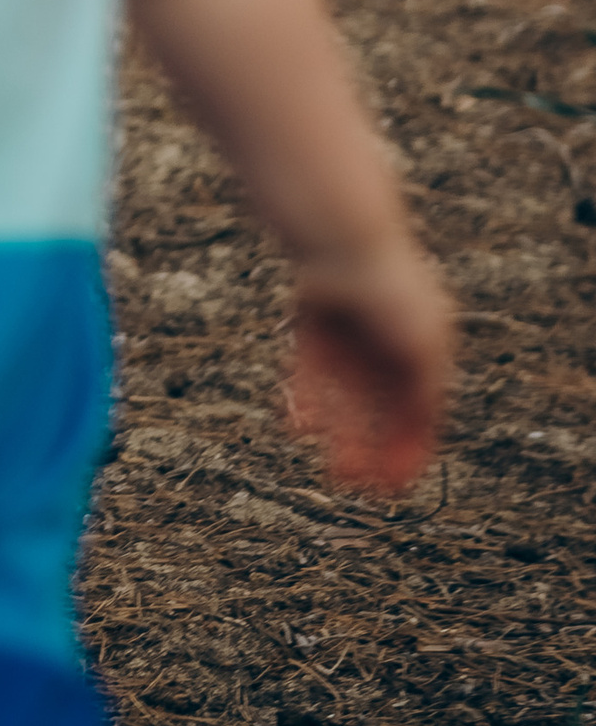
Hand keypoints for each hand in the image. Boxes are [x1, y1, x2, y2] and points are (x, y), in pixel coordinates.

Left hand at [286, 239, 454, 492]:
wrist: (339, 240)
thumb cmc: (389, 293)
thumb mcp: (420, 346)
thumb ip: (425, 387)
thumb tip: (426, 424)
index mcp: (425, 348)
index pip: (420, 413)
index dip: (409, 450)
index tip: (395, 485)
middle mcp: (387, 344)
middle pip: (379, 410)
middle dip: (369, 447)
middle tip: (353, 484)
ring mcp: (352, 335)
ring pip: (344, 396)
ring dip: (339, 433)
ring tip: (330, 467)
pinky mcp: (316, 326)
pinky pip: (311, 371)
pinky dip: (308, 399)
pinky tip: (299, 428)